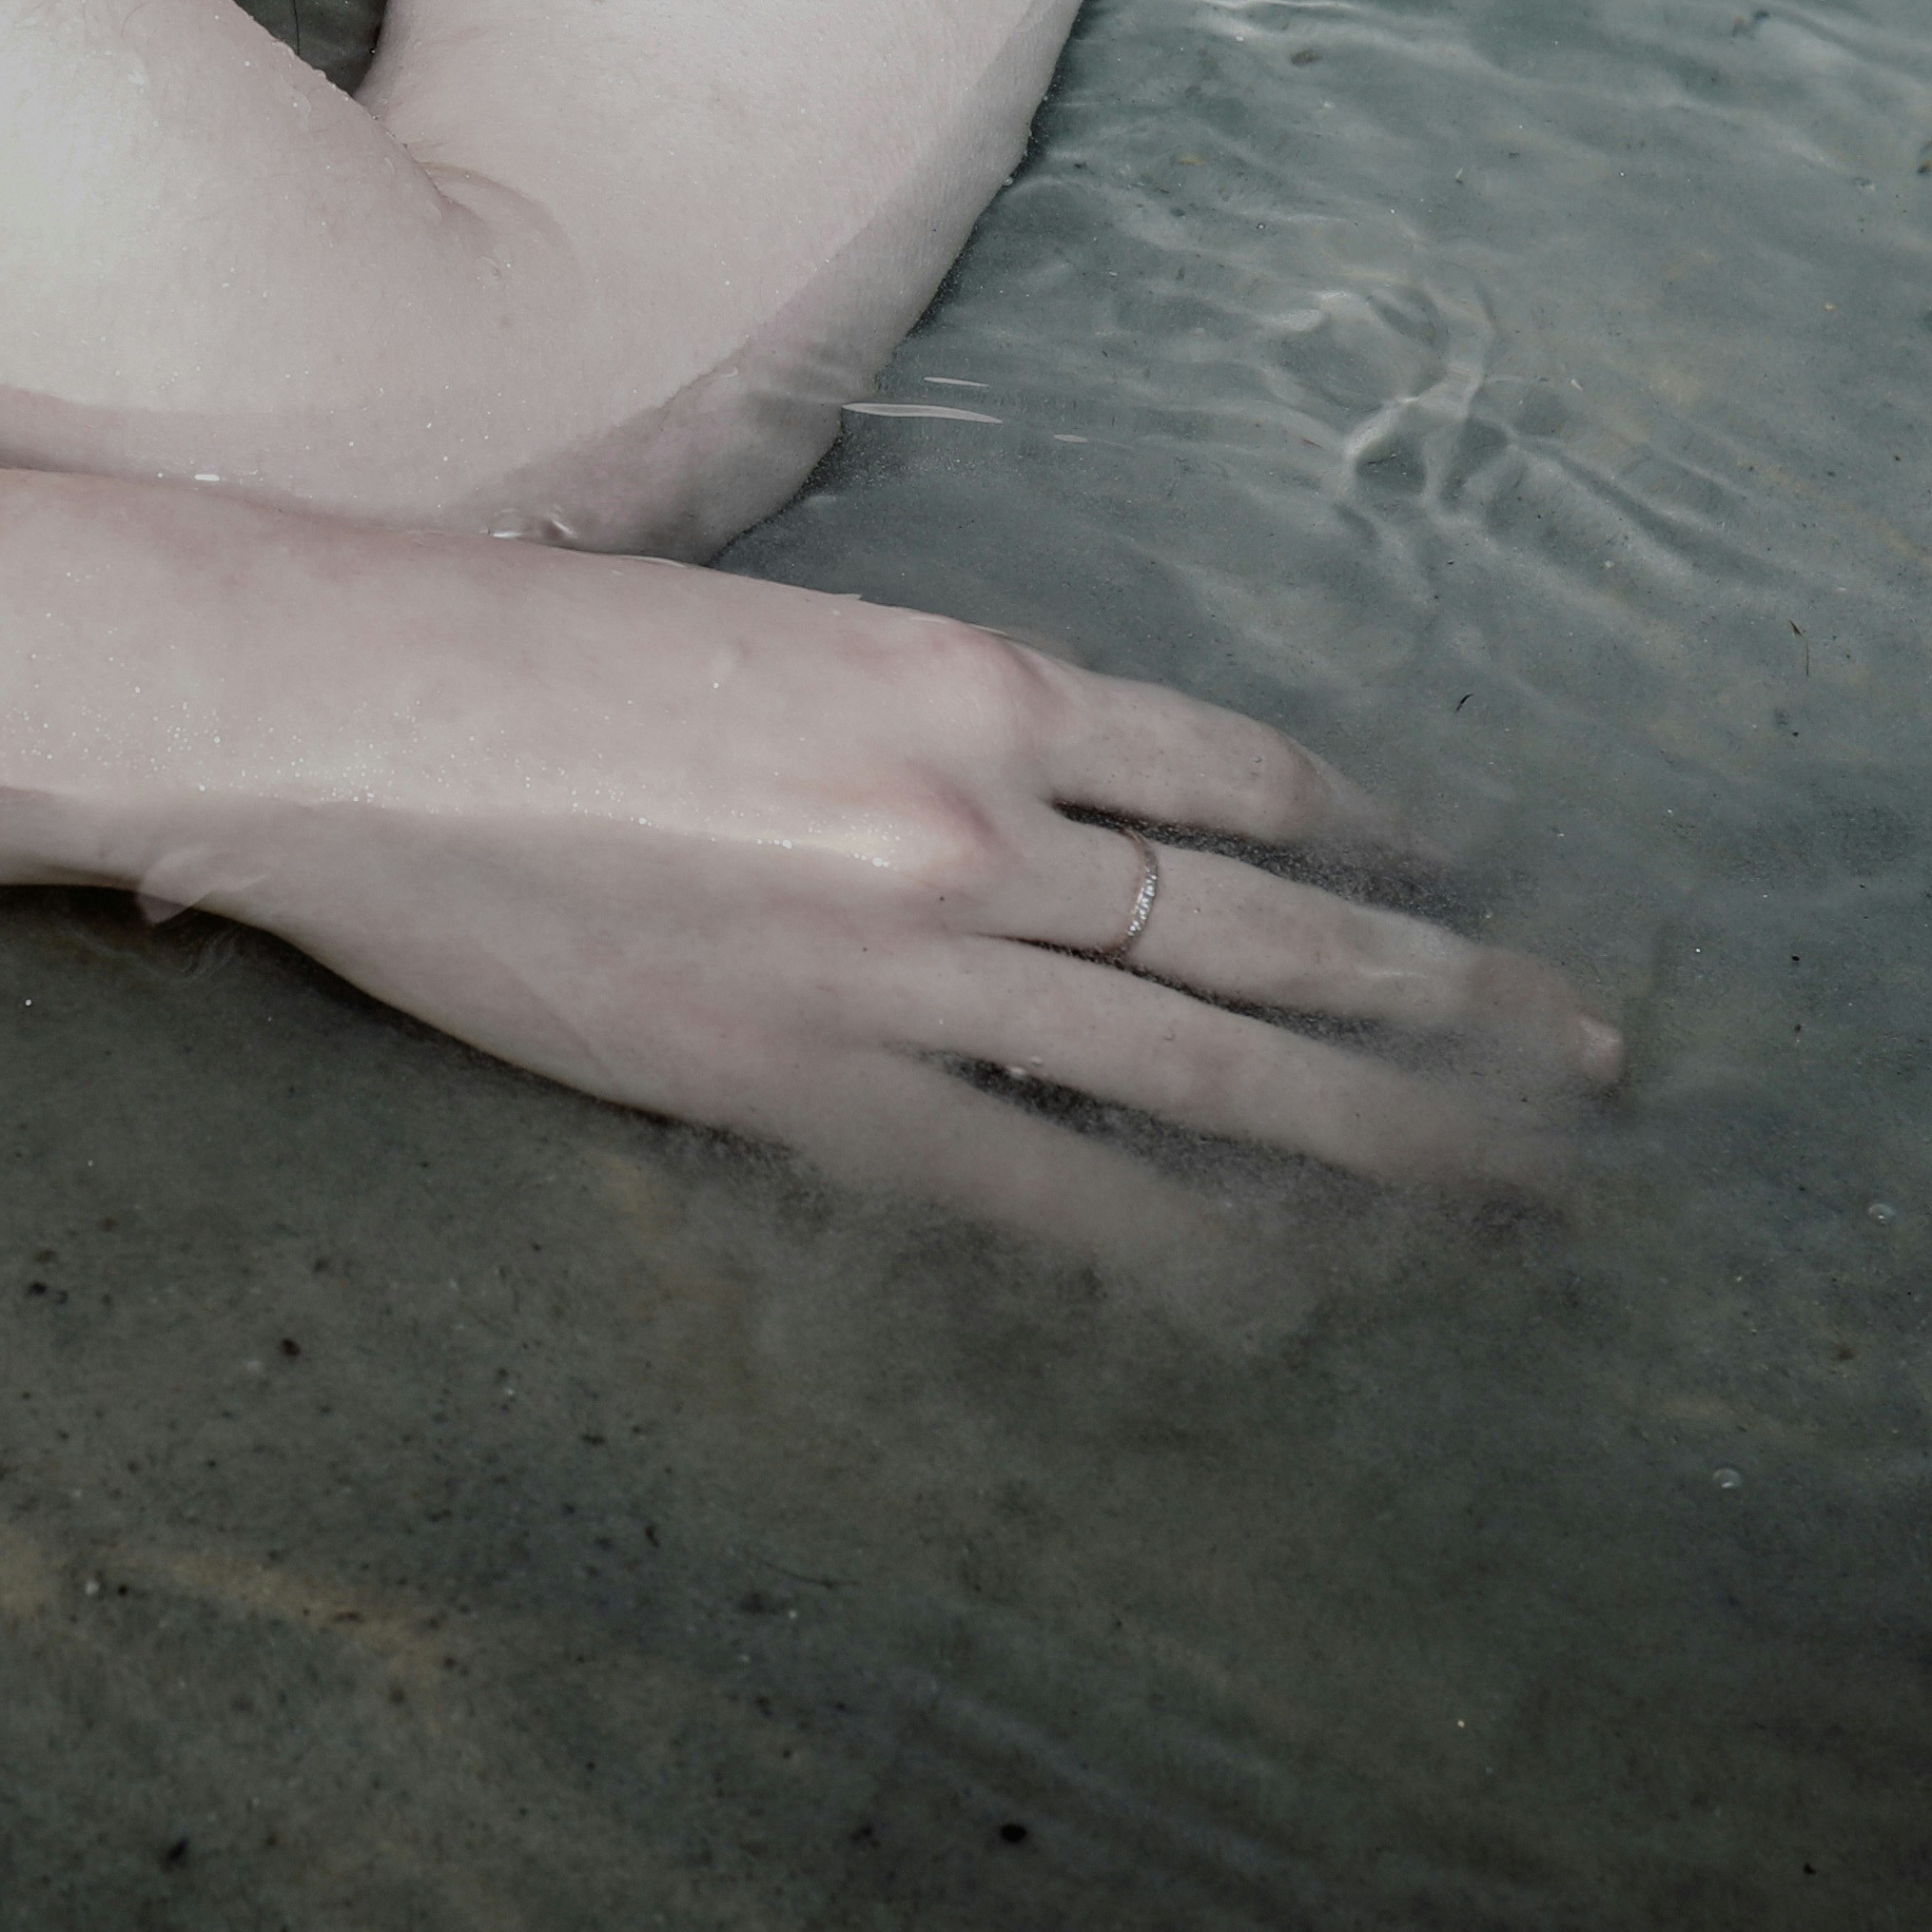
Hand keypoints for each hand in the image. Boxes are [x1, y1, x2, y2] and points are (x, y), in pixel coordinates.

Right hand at [144, 546, 1623, 1292]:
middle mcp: (978, 818)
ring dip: (1367, 1127)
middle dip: (1443, 996)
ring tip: (1499, 1181)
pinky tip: (1265, 1292)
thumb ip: (900, 722)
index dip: (1365, 827)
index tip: (1455, 871)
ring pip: (1196, 1058)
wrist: (347, 715)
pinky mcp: (806, 1084)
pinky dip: (1161, 1246)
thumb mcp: (760, 639)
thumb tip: (1006, 809)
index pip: (1231, 769)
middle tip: (1584, 1056)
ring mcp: (903, 962)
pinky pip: (1033, 1187)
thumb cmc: (519, 651)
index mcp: (971, 678)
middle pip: (1269, 922)